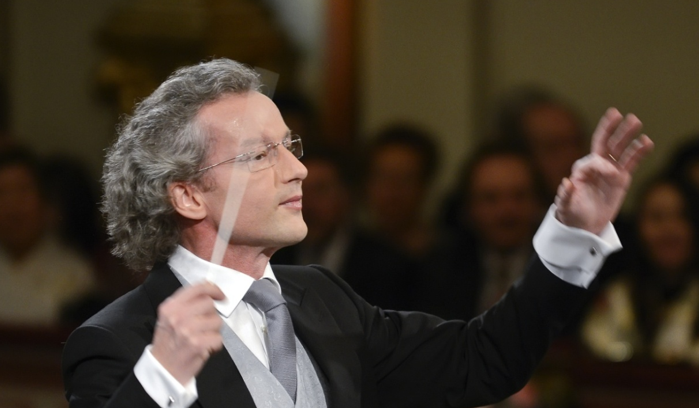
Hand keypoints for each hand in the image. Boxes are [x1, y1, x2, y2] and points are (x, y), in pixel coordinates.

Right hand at [151, 281, 225, 384]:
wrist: (162, 370)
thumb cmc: (169, 342)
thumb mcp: (169, 317)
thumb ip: (186, 304)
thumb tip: (210, 294)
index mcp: (170, 306)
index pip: (197, 288)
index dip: (213, 289)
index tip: (220, 295)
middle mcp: (177, 316)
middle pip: (209, 304)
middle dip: (212, 314)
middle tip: (205, 325)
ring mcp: (187, 330)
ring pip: (217, 321)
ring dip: (214, 330)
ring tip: (203, 337)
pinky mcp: (197, 344)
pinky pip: (218, 338)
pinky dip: (215, 344)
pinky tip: (205, 347)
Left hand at [555, 108, 653, 234]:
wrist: (584, 224)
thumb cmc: (571, 214)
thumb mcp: (565, 207)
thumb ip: (565, 196)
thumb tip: (566, 182)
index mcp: (580, 171)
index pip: (593, 161)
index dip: (603, 165)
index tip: (612, 174)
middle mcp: (595, 166)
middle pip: (604, 144)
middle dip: (611, 129)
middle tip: (619, 114)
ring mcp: (609, 170)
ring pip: (619, 149)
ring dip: (627, 135)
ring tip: (636, 121)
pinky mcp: (621, 177)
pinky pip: (631, 162)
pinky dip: (639, 152)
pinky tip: (647, 142)